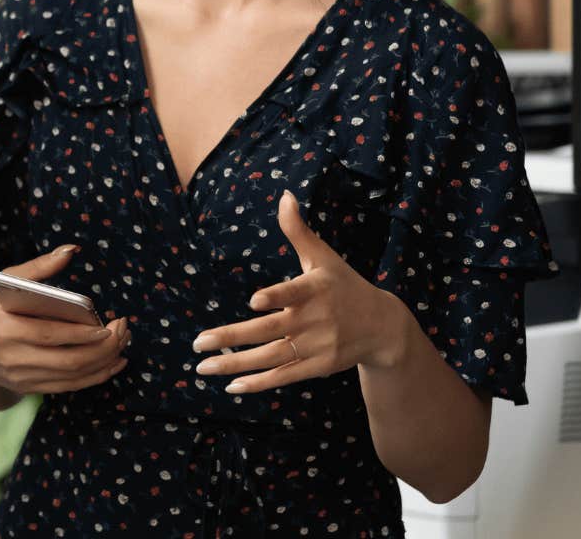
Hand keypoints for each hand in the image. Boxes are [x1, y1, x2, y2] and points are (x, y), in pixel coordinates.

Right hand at [0, 246, 130, 395]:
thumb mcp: (4, 281)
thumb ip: (38, 267)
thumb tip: (71, 250)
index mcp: (5, 328)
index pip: (51, 334)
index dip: (83, 333)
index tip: (108, 324)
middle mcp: (12, 357)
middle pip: (68, 360)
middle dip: (103, 348)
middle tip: (123, 331)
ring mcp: (21, 377)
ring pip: (72, 376)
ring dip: (104, 363)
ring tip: (122, 345)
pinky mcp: (29, 389)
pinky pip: (68, 387)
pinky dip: (94, 377)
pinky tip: (112, 364)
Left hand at [191, 189, 412, 393]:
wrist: (382, 326)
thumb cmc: (345, 285)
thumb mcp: (324, 257)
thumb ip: (299, 230)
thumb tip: (285, 195)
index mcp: (314, 290)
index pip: (293, 293)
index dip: (276, 297)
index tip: (254, 301)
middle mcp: (313, 320)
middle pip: (268, 331)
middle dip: (231, 338)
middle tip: (198, 342)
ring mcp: (316, 346)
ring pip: (270, 357)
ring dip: (236, 364)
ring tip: (203, 367)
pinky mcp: (317, 366)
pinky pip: (284, 375)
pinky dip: (259, 383)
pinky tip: (231, 385)